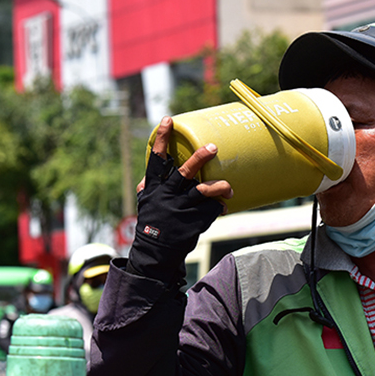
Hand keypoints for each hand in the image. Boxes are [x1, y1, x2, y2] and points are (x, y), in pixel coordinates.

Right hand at [126, 118, 229, 282]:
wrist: (155, 255)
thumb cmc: (151, 225)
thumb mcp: (146, 204)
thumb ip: (149, 189)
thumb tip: (147, 176)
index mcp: (155, 188)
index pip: (157, 160)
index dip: (161, 139)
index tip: (168, 120)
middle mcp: (168, 196)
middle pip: (184, 172)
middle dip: (199, 158)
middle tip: (213, 147)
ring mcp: (181, 209)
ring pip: (203, 192)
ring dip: (219, 186)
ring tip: (229, 187)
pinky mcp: (194, 222)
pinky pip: (212, 210)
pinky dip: (219, 207)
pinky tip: (224, 207)